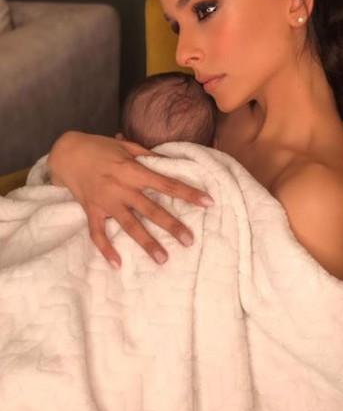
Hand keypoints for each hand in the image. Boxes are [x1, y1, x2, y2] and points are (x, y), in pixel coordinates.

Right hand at [48, 131, 212, 266]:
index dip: (188, 193)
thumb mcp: (126, 146)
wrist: (66, 153)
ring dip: (147, 243)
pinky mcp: (91, 211)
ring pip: (129, 226)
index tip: (207, 202)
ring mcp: (106, 202)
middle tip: (190, 240)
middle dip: (172, 225)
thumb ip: (148, 156)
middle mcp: (121, 188)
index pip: (166, 183)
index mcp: (133, 170)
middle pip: (151, 209)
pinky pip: (98, 234)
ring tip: (163, 259)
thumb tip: (171, 162)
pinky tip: (117, 264)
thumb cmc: (99, 147)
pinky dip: (106, 250)